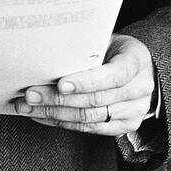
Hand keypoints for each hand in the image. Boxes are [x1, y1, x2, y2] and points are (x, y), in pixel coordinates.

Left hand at [15, 34, 154, 136]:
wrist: (141, 70)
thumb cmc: (116, 51)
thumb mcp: (107, 41)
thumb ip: (87, 49)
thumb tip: (49, 56)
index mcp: (136, 62)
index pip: (113, 75)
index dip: (86, 82)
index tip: (60, 84)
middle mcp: (139, 89)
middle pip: (95, 100)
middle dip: (58, 99)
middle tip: (31, 95)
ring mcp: (134, 111)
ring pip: (89, 118)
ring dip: (55, 113)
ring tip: (29, 107)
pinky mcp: (124, 126)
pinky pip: (90, 129)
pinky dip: (63, 123)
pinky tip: (43, 116)